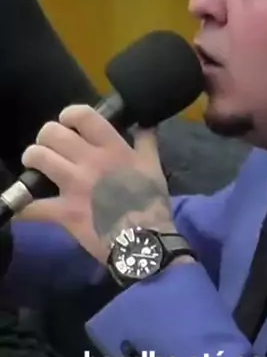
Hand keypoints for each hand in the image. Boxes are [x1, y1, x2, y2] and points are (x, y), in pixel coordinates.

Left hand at [21, 104, 174, 263]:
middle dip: (46, 136)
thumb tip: (145, 123)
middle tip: (49, 146)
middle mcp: (90, 161)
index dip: (69, 115)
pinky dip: (23, 207)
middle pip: (52, 133)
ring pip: (38, 157)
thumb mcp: (154, 168)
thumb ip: (147, 143)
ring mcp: (74, 186)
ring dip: (32, 159)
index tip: (68, 123)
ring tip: (34, 166)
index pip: (83, 115)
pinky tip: (22, 206)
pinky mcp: (64, 211)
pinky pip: (33, 206)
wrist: (145, 242)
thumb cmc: (152, 204)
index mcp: (113, 149)